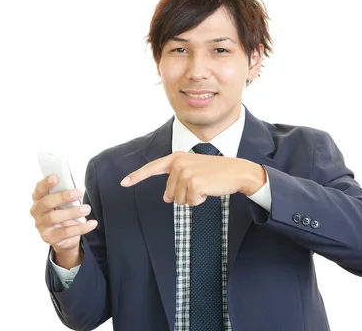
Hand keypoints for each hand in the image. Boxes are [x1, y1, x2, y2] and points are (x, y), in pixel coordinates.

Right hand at [30, 174, 97, 252]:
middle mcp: (37, 212)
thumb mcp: (63, 202)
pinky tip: (92, 223)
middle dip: (63, 197)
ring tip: (87, 209)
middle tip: (78, 193)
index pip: (39, 189)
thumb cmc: (63, 212)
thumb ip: (65, 194)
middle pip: (46, 203)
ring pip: (54, 217)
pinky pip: (65, 233)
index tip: (56, 177)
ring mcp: (42, 225)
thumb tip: (75, 188)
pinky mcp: (50, 237)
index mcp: (39, 199)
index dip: (46, 183)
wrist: (63, 237)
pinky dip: (80, 228)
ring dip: (72, 212)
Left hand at [120, 151, 264, 205]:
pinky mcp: (194, 183)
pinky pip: (190, 202)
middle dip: (183, 195)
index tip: (124, 183)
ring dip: (192, 198)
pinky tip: (208, 190)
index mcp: (176, 158)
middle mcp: (178, 164)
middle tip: (200, 184)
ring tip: (205, 186)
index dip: (137, 176)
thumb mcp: (194, 170)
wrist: (237, 171)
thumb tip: (166, 198)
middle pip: (169, 193)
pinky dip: (199, 201)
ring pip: (178, 200)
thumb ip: (176, 181)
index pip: (152, 168)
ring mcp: (185, 173)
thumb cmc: (216, 172)